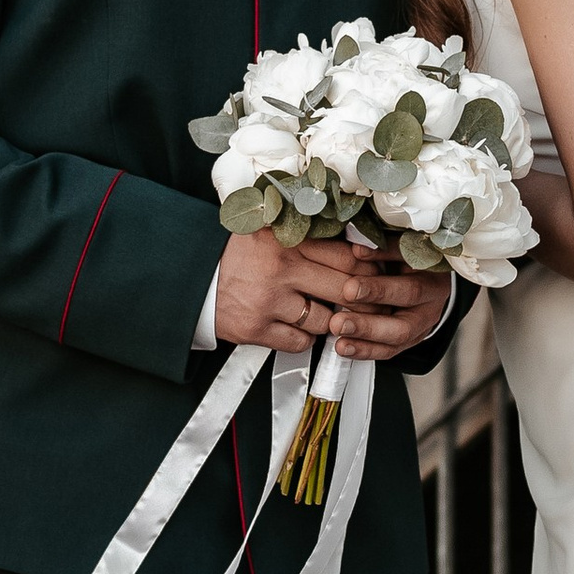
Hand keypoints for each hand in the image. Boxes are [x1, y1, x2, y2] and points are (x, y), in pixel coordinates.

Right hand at [212, 228, 449, 361]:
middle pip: (346, 289)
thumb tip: (359, 240)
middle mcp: (282, 269)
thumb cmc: (239, 254)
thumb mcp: (270, 230)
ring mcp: (270, 302)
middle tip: (373, 302)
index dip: (370, 268)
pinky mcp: (257, 329)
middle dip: (365, 300)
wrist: (193, 279)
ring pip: (327, 320)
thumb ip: (308, 232)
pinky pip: (301, 342)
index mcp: (288, 239)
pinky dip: (306, 339)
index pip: (348, 256)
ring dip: (335, 322)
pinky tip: (301, 328)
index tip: (379, 273)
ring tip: (335, 316)